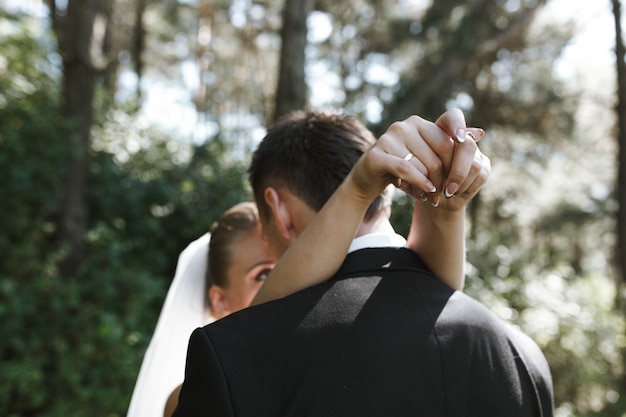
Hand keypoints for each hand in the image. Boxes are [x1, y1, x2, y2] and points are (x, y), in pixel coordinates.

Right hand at [348, 108, 489, 209]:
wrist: (370, 177)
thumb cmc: (403, 168)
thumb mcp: (427, 158)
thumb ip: (450, 146)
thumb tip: (480, 133)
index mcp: (420, 123)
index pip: (450, 133)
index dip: (460, 149)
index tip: (463, 162)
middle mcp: (405, 125)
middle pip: (440, 153)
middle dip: (447, 177)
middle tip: (446, 193)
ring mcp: (390, 137)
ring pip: (425, 164)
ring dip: (433, 185)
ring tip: (433, 197)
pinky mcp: (377, 154)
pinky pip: (406, 169)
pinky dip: (419, 183)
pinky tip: (426, 192)